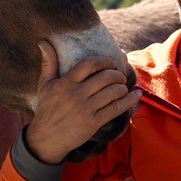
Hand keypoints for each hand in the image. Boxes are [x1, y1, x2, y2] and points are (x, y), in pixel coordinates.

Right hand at [25, 41, 140, 164]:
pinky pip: (117, 108)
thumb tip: (44, 42)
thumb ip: (48, 63)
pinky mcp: (94, 122)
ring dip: (123, 87)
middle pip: (106, 77)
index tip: (112, 62)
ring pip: (113, 92)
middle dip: (117, 74)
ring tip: (123, 86)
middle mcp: (76, 95)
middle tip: (119, 76)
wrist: (46, 139)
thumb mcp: (44, 85)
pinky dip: (130, 100)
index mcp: (65, 83)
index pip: (89, 64)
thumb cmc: (47, 109)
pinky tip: (137, 95)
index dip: (105, 60)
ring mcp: (86, 109)